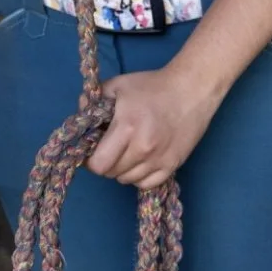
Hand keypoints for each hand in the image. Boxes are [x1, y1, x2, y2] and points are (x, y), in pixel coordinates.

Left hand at [85, 66, 220, 190]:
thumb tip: (81, 113)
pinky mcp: (172, 166)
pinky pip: (146, 184)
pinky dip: (139, 176)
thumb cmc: (152, 86)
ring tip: (128, 150)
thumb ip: (95, 100)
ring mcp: (159, 160)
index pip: (98, 164)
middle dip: (106, 161)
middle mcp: (142, 149)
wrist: (190, 90)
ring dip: (122, 169)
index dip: (90, 159)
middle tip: (111, 146)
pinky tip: (141, 160)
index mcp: (126, 127)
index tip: (93, 149)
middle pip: (111, 173)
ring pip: (127, 180)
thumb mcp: (119, 85)